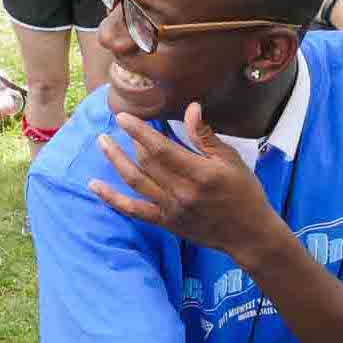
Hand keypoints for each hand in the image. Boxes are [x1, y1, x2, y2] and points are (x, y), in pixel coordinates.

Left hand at [90, 103, 283, 262]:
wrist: (247, 234)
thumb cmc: (244, 192)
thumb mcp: (231, 160)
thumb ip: (205, 136)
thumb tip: (191, 108)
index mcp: (200, 174)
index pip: (161, 149)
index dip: (139, 131)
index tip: (123, 117)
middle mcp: (182, 193)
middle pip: (146, 162)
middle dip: (131, 141)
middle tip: (121, 124)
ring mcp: (171, 209)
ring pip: (136, 181)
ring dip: (116, 161)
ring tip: (102, 142)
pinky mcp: (165, 223)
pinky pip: (133, 210)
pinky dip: (112, 199)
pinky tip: (94, 186)